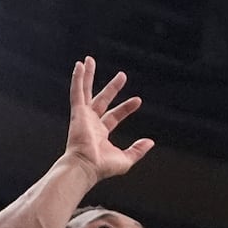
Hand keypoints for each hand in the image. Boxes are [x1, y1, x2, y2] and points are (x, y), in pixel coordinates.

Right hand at [62, 56, 153, 179]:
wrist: (85, 167)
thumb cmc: (102, 167)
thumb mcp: (126, 159)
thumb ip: (137, 150)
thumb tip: (150, 142)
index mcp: (100, 133)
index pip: (114, 116)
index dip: (126, 107)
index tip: (138, 100)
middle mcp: (90, 123)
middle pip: (102, 100)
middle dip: (112, 88)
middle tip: (122, 75)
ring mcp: (83, 116)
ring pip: (86, 91)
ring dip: (87, 76)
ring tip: (89, 60)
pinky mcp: (77, 112)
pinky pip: (77, 91)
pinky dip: (77, 78)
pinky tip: (79, 65)